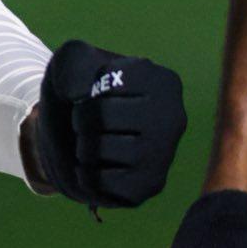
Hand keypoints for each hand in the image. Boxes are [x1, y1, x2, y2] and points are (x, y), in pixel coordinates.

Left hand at [31, 39, 185, 207]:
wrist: (80, 137)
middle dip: (80, 120)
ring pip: (102, 150)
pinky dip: (87, 175)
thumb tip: (78, 93)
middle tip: (88, 123)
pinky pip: (103, 182)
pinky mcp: (151, 185)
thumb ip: (73, 62)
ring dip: (83, 148)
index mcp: (163, 81)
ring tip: (94, 144)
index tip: (97, 95)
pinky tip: (99, 167)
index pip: (105, 80)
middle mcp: (174, 117)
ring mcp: (165, 154)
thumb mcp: (72, 62)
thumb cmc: (83, 94)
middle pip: (101, 116)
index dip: (85, 90)